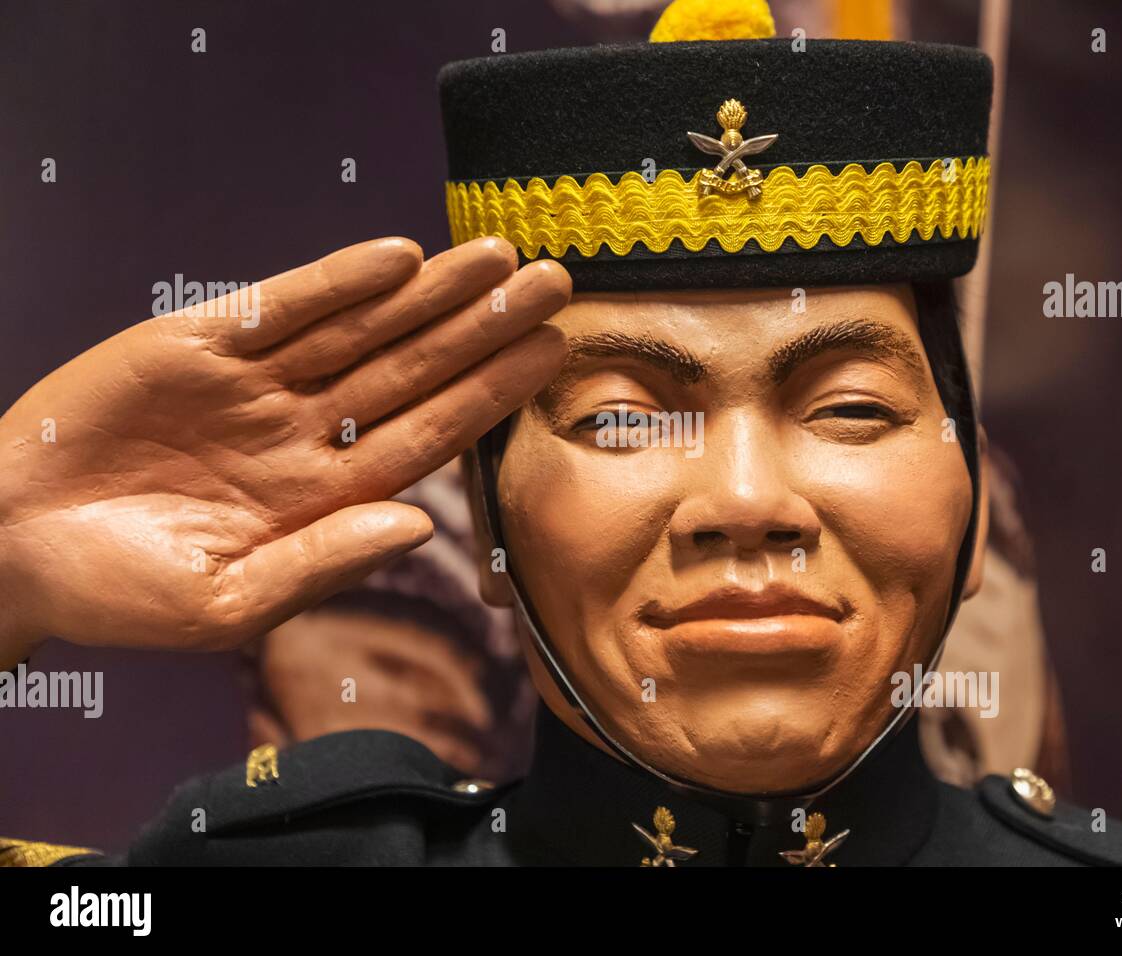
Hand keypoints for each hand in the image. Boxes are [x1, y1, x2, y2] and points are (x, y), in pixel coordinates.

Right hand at [0, 237, 568, 663]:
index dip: (490, 394)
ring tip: (498, 258)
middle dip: (483, 327)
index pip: (428, 434)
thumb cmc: (116, 593)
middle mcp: (304, 431)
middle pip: (413, 369)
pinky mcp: (199, 341)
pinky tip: (399, 258)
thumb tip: (418, 527)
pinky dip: (338, 281)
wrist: (6, 546)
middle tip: (556, 284)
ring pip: (363, 327)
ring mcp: (257, 383)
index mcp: (322, 495)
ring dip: (431, 292)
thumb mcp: (226, 603)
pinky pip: (283, 305)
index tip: (549, 356)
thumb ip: (324, 562)